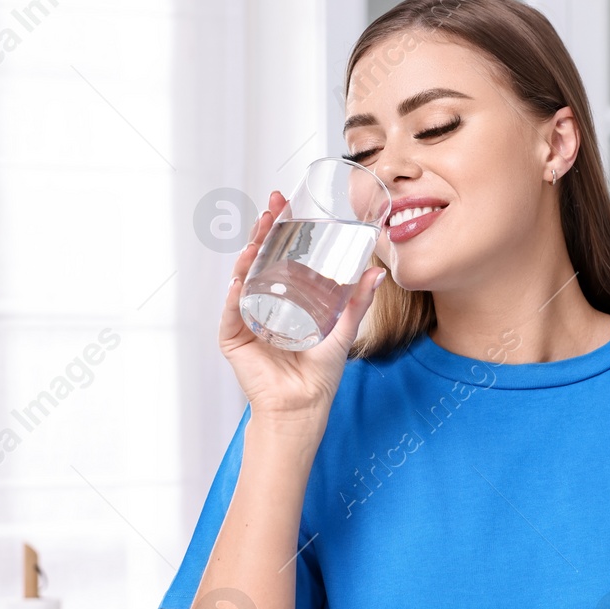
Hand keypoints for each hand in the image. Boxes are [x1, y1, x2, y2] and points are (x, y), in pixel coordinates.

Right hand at [219, 190, 389, 431]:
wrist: (304, 404)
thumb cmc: (319, 372)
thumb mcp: (343, 328)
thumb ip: (357, 300)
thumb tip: (377, 271)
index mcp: (283, 296)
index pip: (277, 254)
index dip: (279, 229)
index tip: (284, 204)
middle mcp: (262, 302)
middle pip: (257, 260)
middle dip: (261, 233)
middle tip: (269, 211)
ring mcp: (245, 318)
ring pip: (240, 279)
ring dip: (246, 257)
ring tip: (256, 240)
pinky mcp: (233, 338)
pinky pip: (232, 312)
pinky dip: (234, 296)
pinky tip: (239, 281)